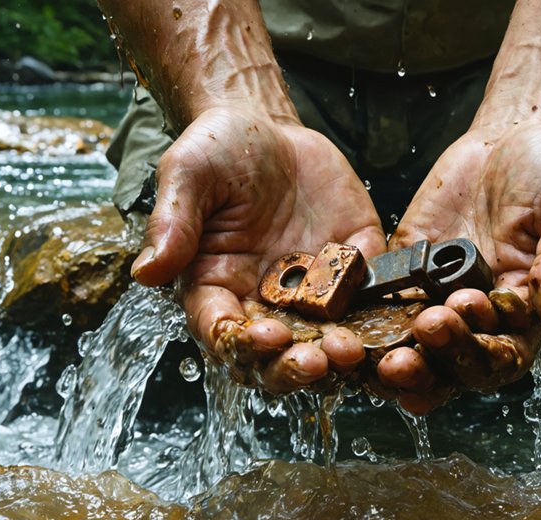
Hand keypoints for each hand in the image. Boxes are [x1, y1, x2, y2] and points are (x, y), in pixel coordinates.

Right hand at [130, 106, 385, 392]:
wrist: (270, 131)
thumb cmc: (217, 151)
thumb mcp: (188, 175)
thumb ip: (174, 223)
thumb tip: (146, 272)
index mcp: (217, 290)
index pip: (224, 336)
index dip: (242, 345)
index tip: (264, 336)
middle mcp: (264, 305)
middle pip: (277, 359)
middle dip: (296, 367)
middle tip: (319, 360)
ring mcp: (312, 295)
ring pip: (326, 345)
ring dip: (339, 357)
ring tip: (354, 349)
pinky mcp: (354, 274)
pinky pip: (371, 305)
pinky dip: (382, 320)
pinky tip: (394, 323)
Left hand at [378, 122, 540, 413]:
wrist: (512, 135)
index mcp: (526, 310)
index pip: (505, 355)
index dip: (483, 353)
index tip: (463, 318)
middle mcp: (482, 314)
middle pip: (456, 362)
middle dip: (432, 362)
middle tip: (408, 350)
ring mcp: (442, 294)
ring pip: (415, 345)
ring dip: (396, 359)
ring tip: (374, 358)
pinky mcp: (409, 270)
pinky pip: (384, 303)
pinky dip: (367, 321)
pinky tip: (347, 328)